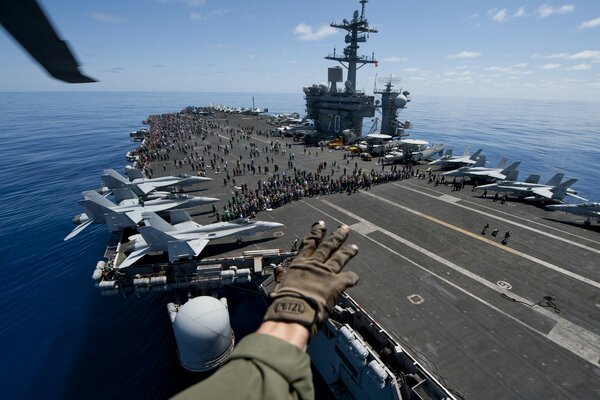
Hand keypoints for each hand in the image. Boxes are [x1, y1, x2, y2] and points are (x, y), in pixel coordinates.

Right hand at [264, 221, 358, 335]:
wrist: (294, 311)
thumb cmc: (283, 301)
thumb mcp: (280, 286)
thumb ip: (281, 277)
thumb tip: (277, 270)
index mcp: (299, 264)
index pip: (309, 243)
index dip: (316, 233)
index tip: (321, 225)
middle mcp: (314, 264)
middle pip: (328, 246)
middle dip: (337, 236)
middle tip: (344, 228)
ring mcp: (326, 272)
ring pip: (340, 258)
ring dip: (348, 252)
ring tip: (355, 247)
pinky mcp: (336, 283)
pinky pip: (349, 278)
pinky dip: (352, 278)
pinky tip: (355, 277)